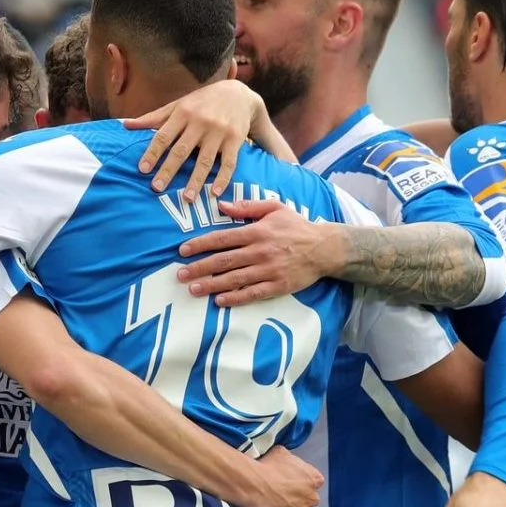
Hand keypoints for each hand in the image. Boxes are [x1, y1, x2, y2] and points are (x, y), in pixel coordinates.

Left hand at [124, 79, 283, 201]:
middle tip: (157, 188)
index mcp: (183, 113)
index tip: (142, 169)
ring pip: (205, 160)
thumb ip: (153, 117)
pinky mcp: (235, 140)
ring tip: (186, 199)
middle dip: (168, 170)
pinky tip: (215, 193)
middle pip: (181, 150)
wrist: (238, 94)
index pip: (163, 136)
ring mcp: (219, 132)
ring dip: (195, 181)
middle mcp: (200, 122)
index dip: (152, 153)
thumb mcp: (178, 104)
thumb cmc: (202, 102)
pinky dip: (223, 178)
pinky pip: (229, 163)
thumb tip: (125, 125)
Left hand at [174, 199, 339, 306]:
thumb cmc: (297, 227)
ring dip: (212, 285)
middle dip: (199, 268)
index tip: (183, 250)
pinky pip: (253, 293)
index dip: (201, 244)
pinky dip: (235, 298)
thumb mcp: (275, 208)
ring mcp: (269, 270)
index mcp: (257, 231)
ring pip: (235, 279)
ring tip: (193, 290)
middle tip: (180, 274)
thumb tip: (222, 205)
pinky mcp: (278, 286)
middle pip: (224, 260)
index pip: (222, 238)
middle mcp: (260, 251)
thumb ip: (248, 207)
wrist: (325, 248)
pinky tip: (220, 301)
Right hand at [232, 444, 324, 506]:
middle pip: (308, 500)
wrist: (252, 485)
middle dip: (298, 499)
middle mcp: (313, 498)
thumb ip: (293, 463)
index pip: (313, 483)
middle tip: (281, 496)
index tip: (288, 483)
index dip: (299, 484)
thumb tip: (288, 466)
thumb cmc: (266, 466)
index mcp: (315, 479)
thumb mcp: (283, 454)